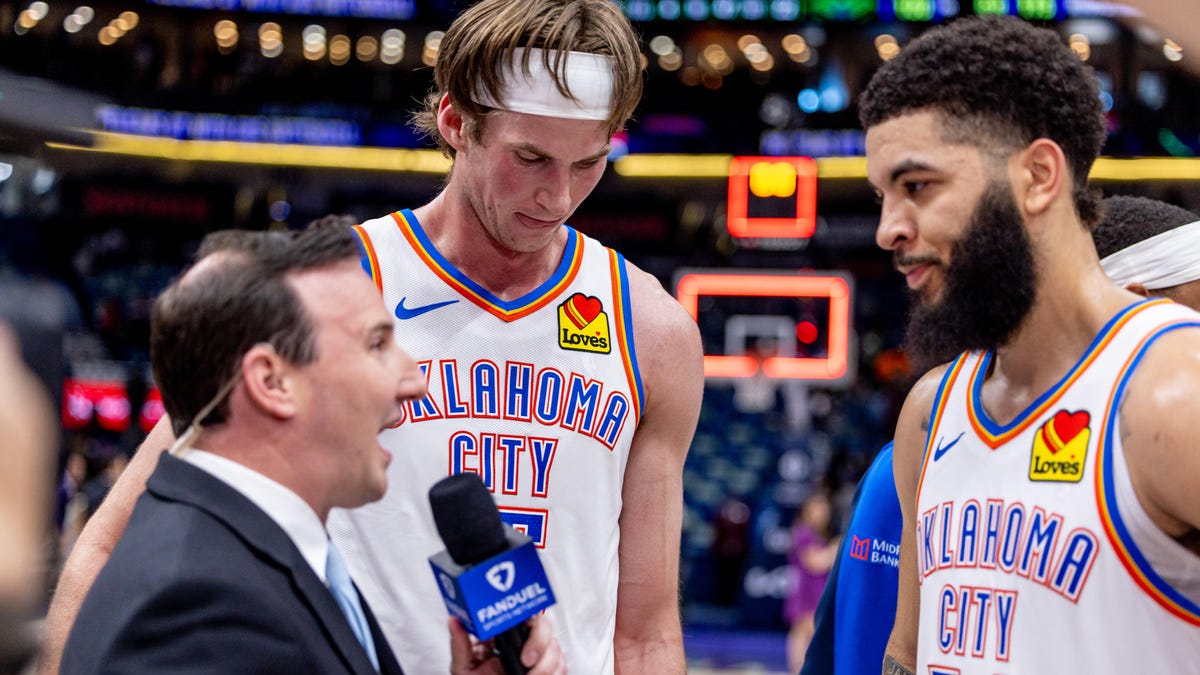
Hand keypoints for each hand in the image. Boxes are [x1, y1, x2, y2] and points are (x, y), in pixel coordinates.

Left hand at [448, 614, 565, 674]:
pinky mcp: (550, 668)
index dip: (527, 617)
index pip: (520, 613)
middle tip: (527, 661)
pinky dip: (554, 673)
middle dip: (539, 643)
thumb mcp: (464, 670)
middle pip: (544, 626)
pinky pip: (562, 665)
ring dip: (545, 666)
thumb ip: (460, 646)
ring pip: (555, 648)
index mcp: (501, 636)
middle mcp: (522, 641)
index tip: (524, 627)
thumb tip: (454, 621)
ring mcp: (538, 655)